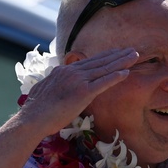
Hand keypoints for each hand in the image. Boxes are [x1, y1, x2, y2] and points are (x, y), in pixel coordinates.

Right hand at [18, 47, 138, 137]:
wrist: (32, 118)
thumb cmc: (37, 110)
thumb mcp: (46, 91)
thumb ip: (56, 85)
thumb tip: (57, 85)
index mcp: (64, 71)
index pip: (89, 61)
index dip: (105, 56)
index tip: (117, 52)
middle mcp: (72, 72)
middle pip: (100, 61)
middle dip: (117, 55)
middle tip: (132, 49)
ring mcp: (78, 81)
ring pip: (104, 69)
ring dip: (122, 62)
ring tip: (135, 56)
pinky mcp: (83, 93)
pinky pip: (103, 83)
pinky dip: (115, 76)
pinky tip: (126, 72)